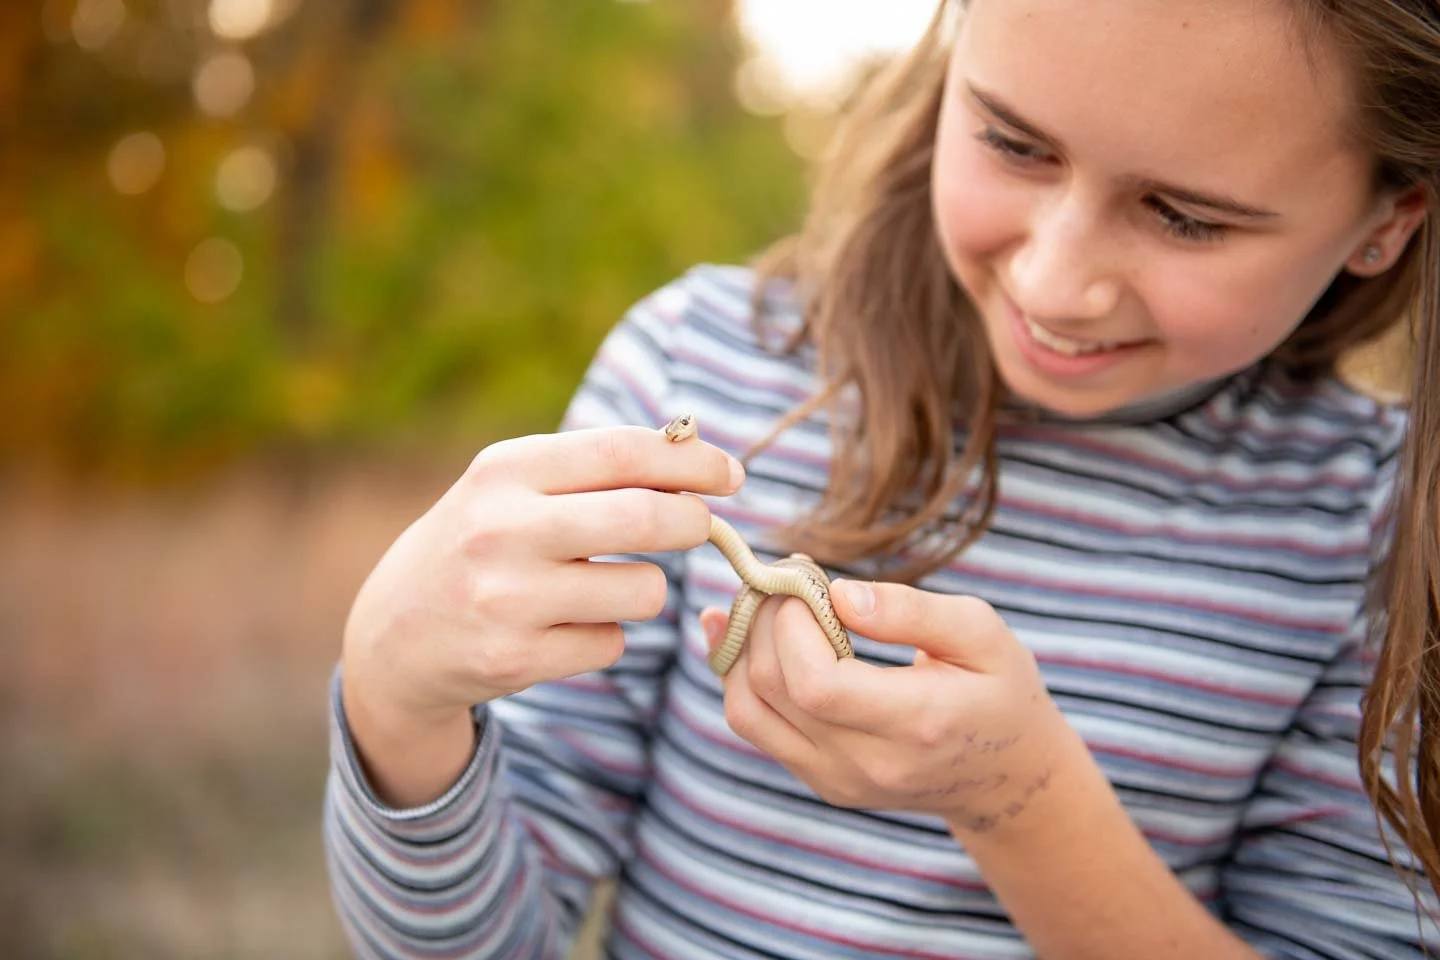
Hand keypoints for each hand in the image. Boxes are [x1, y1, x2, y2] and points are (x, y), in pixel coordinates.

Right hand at [343, 423, 742, 734]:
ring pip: (644, 591)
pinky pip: (613, 643)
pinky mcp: (514, 659)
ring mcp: (506, 598)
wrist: (392, 633)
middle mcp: (501, 529)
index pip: (622, 452)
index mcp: (505, 470)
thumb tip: (699, 456)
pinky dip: (607, 635)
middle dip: (692, 522)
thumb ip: (592, 469)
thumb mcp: (512, 487)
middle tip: (700, 526)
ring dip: (644, 589)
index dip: (691, 462)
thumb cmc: (480, 543)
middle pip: (645, 519)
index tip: (731, 473)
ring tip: (604, 586)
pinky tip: (564, 627)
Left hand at [703, 580, 1082, 835]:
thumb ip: (910, 611)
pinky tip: (746, 633)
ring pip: (748, 710)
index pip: (817, 684)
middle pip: (774, 688)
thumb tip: (838, 595)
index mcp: (916, 724)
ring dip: (743, 645)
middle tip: (787, 577)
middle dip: (766, 619)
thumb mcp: (981, 634)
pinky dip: (740, 674)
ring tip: (767, 601)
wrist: (1005, 775)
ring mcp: (837, 781)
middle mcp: (868, 764)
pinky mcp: (818, 780)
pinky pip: (755, 724)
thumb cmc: (998, 689)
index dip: (793, 624)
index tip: (806, 578)